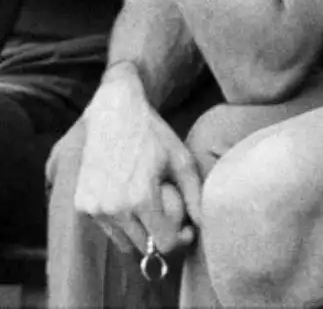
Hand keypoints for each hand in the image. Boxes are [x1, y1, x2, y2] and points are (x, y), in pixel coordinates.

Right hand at [69, 74, 200, 259]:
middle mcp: (113, 208)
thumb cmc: (154, 135)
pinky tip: (132, 201)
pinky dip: (121, 223)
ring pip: (123, 241)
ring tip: (153, 208)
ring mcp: (94, 208)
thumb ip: (194, 196)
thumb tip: (203, 224)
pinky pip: (107, 228)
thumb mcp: (182, 161)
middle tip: (173, 219)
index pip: (162, 243)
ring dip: (140, 233)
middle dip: (161, 237)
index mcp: (140, 199)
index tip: (187, 228)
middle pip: (142, 246)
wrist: (115, 113)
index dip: (179, 239)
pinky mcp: (82, 204)